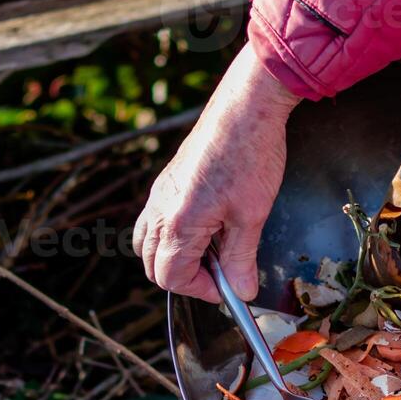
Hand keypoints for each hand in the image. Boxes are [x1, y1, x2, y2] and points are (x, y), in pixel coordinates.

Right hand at [133, 45, 300, 302]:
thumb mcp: (251, 216)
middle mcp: (160, 209)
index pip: (171, 277)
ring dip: (176, 257)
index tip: (230, 286)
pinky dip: (173, 236)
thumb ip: (241, 259)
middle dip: (187, 277)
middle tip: (224, 273)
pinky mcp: (166, 182)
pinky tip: (207, 227)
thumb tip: (242, 291)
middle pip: (154, 265)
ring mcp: (159, 194)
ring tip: (213, 251)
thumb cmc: (250, 156)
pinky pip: (155, 221)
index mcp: (178, 222)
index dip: (202, 290)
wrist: (246, 108)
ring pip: (149, 244)